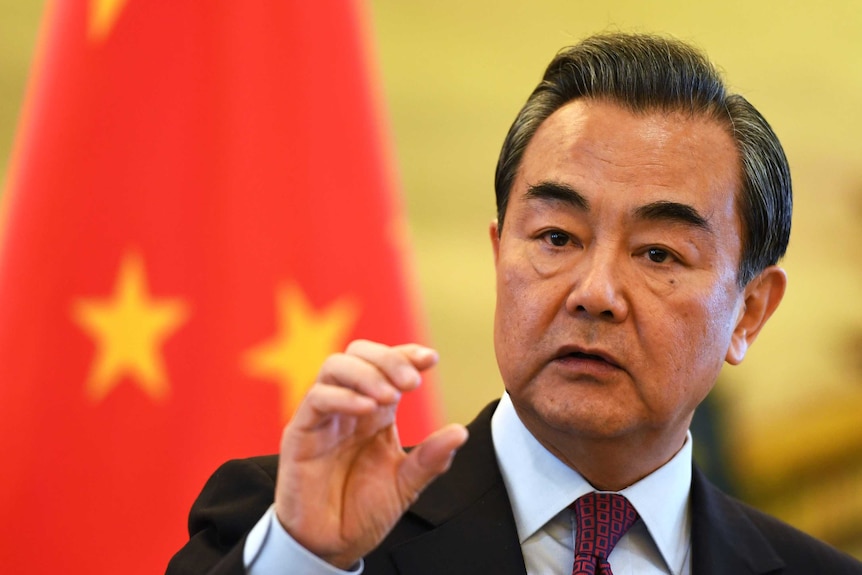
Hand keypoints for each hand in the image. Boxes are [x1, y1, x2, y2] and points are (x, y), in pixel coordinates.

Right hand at [273, 340, 468, 568]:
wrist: (330, 547)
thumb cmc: (362, 512)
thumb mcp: (406, 485)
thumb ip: (431, 460)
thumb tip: (461, 432)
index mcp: (375, 412)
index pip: (387, 364)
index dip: (406, 354)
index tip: (430, 360)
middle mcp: (349, 407)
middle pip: (359, 353)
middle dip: (388, 358)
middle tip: (411, 382)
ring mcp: (323, 417)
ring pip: (335, 367)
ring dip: (367, 373)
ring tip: (391, 395)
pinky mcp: (300, 433)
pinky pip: (316, 399)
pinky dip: (343, 396)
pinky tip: (367, 408)